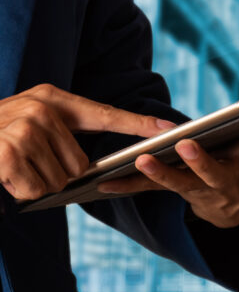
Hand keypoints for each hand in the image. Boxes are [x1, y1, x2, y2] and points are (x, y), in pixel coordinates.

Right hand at [0, 83, 174, 199]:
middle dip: (58, 173)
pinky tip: (6, 175)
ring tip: (16, 165)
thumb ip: (66, 134)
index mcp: (54, 99)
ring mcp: (24, 129)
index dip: (141, 123)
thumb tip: (95, 165)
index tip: (171, 128)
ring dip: (38, 183)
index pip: (107, 114)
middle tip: (31, 161)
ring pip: (60, 180)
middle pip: (81, 165)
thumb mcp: (33, 120)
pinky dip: (22, 192)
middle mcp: (42, 109)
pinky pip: (37, 190)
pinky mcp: (8, 153)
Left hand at [97, 105, 238, 228]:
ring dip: (160, 173)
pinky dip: (129, 186)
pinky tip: (102, 184)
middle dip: (203, 161)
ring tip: (142, 159)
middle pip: (216, 172)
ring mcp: (202, 190)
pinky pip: (152, 190)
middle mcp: (229, 180)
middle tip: (187, 145)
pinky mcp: (179, 192)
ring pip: (180, 183)